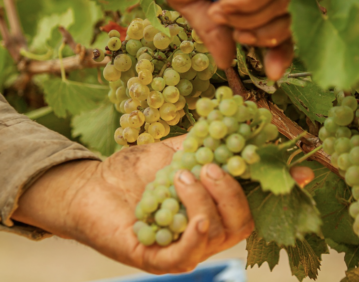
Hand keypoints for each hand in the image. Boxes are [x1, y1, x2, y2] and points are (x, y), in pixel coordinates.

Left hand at [11, 136, 253, 273]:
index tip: (232, 156)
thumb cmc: (132, 171)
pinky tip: (198, 220)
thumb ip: (196, 144)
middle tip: (207, 168)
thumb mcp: (169, 152)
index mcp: (208, 209)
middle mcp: (200, 233)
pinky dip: (195, 239)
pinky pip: (183, 257)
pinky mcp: (153, 258)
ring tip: (180, 176)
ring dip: (203, 203)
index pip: (241, 206)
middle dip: (229, 195)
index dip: (243, 184)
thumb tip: (224, 125)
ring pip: (212, 237)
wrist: (91, 184)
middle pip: (237, 226)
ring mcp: (178, 247)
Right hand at [146, 0, 292, 79]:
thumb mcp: (189, 3)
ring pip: (281, 4)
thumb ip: (211, 31)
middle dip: (261, 37)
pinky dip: (247, 1)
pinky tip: (224, 1)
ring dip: (248, 17)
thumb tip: (226, 61)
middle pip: (288, 19)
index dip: (280, 51)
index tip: (271, 73)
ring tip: (218, 10)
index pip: (279, 26)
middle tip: (235, 33)